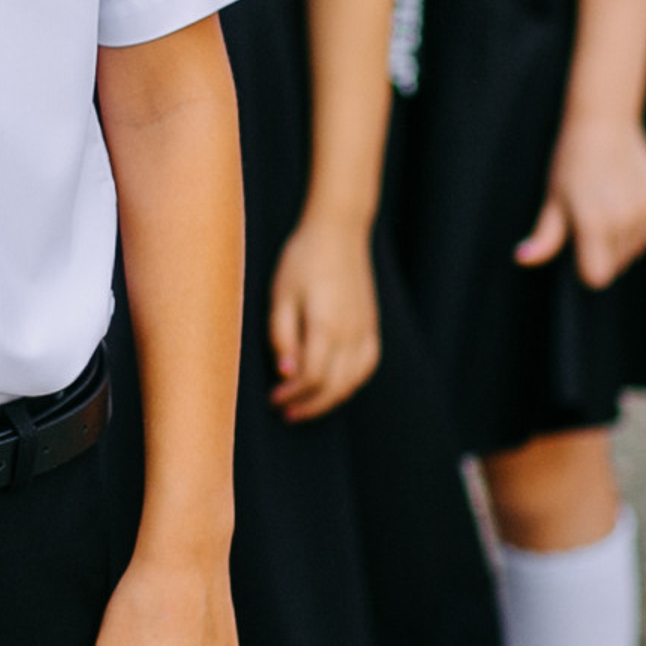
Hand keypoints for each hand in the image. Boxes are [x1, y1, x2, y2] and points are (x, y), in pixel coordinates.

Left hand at [267, 212, 380, 420]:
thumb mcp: (280, 294)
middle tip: (286, 413)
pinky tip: (335, 385)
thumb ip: (282, 335)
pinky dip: (351, 382)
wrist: (338, 232)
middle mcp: (352, 334)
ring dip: (330, 399)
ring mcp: (366, 330)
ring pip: (354, 381)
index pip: (312, 378)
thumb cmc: (302, 260)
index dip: (292, 395)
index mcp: (326, 326)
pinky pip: (367, 365)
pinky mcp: (372, 325)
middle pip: (334, 386)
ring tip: (307, 406)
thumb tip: (286, 373)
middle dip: (309, 405)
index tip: (272, 399)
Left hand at [518, 111, 645, 288]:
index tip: (575, 246)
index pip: (596, 277)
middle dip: (600, 252)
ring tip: (604, 206)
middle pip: (615, 265)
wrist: (604, 126)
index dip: (583, 266)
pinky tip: (622, 203)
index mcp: (594, 225)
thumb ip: (544, 237)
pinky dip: (638, 227)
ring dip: (620, 241)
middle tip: (586, 217)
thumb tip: (522, 259)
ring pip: (634, 251)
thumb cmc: (571, 164)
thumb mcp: (553, 200)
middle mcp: (624, 223)